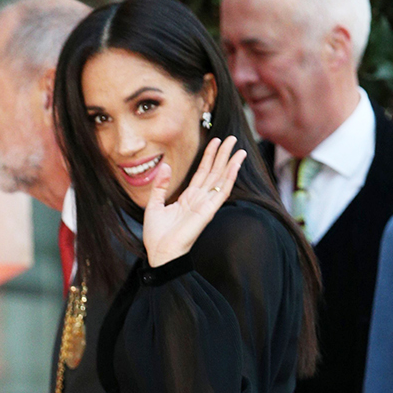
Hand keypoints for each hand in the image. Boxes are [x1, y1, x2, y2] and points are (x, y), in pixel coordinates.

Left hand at [143, 136, 246, 268]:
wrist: (161, 253)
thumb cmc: (157, 236)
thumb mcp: (154, 205)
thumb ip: (160, 185)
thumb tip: (165, 166)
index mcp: (188, 199)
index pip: (202, 173)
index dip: (209, 157)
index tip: (214, 141)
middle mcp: (199, 200)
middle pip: (215, 173)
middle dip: (223, 155)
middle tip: (232, 139)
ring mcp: (205, 205)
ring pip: (221, 179)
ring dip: (231, 162)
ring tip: (238, 147)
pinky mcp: (208, 211)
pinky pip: (222, 191)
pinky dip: (230, 176)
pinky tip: (236, 164)